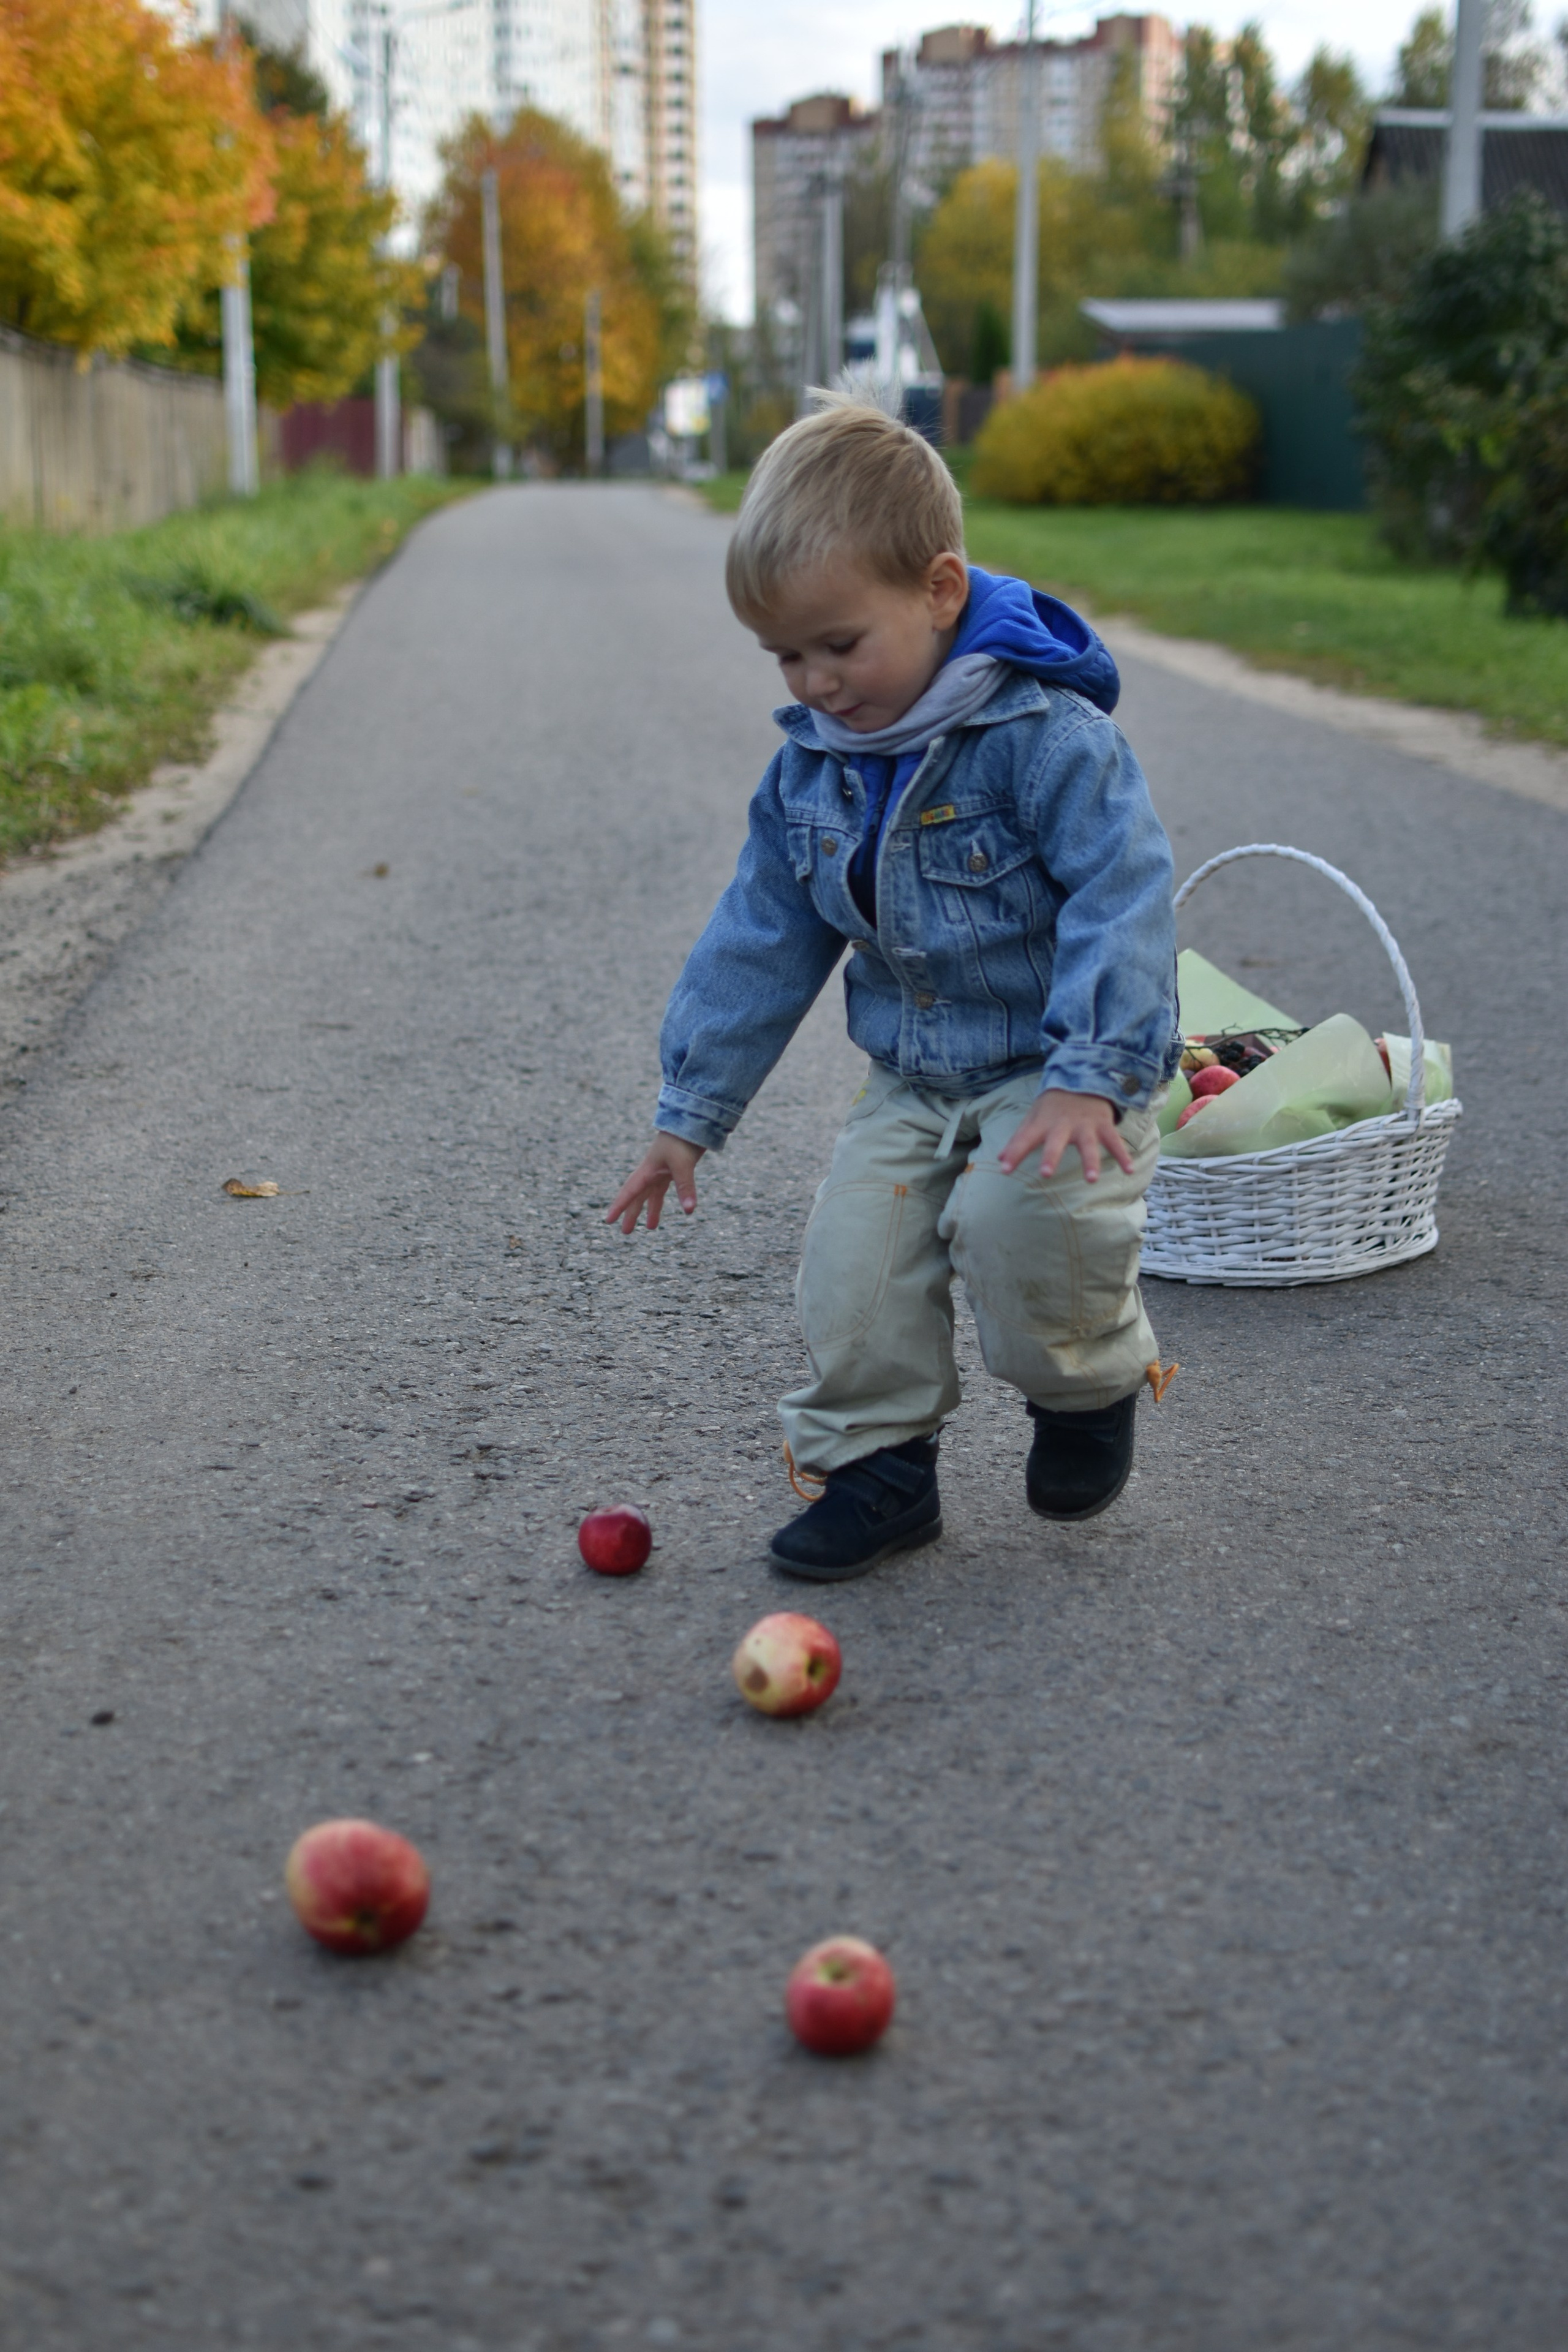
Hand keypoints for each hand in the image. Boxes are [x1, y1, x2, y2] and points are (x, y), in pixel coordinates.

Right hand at [605, 1133, 705, 1233]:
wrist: (691, 1121)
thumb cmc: (682, 1140)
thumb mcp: (684, 1165)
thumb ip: (686, 1188)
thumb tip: (689, 1211)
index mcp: (647, 1170)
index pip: (629, 1192)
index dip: (619, 1207)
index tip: (608, 1220)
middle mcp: (651, 1171)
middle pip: (637, 1196)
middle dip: (631, 1213)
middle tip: (625, 1232)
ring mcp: (661, 1170)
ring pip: (651, 1194)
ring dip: (649, 1209)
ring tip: (651, 1228)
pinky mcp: (673, 1168)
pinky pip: (664, 1188)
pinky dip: (664, 1199)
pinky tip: (671, 1207)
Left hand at [997, 1089, 1132, 1184]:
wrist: (1082, 1076)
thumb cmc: (1053, 1106)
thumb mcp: (1034, 1118)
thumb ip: (1018, 1140)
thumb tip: (1000, 1159)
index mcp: (1042, 1123)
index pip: (1024, 1138)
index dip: (1014, 1152)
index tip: (1004, 1169)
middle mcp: (1063, 1125)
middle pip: (1055, 1142)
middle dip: (1050, 1156)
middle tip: (1045, 1173)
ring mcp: (1085, 1125)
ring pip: (1088, 1144)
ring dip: (1090, 1161)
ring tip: (1092, 1180)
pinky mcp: (1103, 1125)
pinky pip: (1114, 1142)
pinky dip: (1122, 1155)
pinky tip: (1128, 1170)